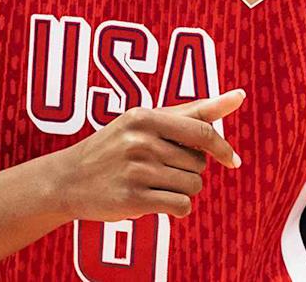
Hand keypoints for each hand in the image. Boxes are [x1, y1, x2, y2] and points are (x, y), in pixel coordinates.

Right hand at [48, 89, 245, 221]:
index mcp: (143, 116)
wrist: (67, 179)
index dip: (222, 148)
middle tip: (157, 168)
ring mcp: (136, 170)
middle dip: (188, 170)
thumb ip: (192, 111)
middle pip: (199, 164)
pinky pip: (181, 206)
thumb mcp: (144, 122)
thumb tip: (238, 96)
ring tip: (151, 183)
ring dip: (180, 189)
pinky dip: (176, 208)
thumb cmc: (114, 148)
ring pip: (193, 186)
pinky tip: (154, 201)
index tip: (232, 160)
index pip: (202, 131)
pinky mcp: (134, 199)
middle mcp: (139, 141)